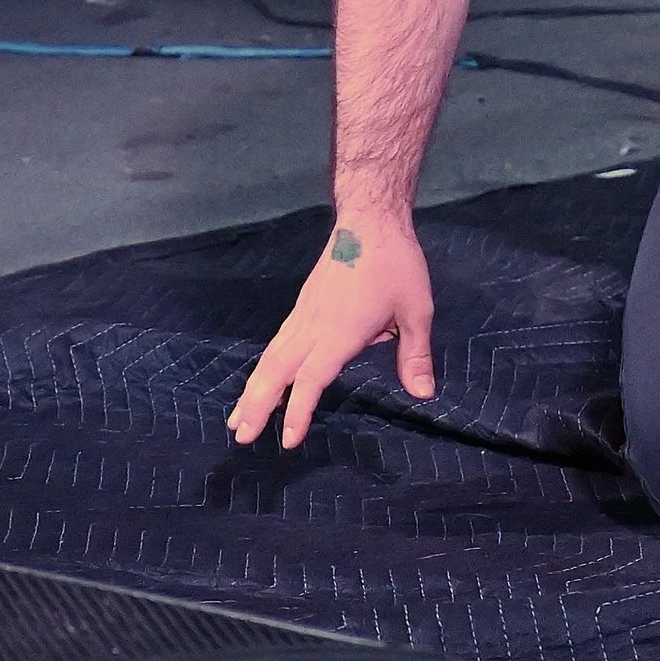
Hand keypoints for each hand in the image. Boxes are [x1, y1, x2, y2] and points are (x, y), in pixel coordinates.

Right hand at [227, 214, 434, 450]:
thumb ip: (415, 354)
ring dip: (253, 389)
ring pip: (271, 357)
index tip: (287, 440)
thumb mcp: (416, 309)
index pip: (311, 378)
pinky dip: (264, 367)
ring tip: (236, 419)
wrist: (370, 220)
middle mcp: (313, 326)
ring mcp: (303, 314)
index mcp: (339, 331)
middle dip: (257, 405)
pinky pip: (277, 343)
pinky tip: (260, 380)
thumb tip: (423, 394)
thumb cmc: (395, 264)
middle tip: (239, 437)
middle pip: (277, 371)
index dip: (298, 410)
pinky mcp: (303, 306)